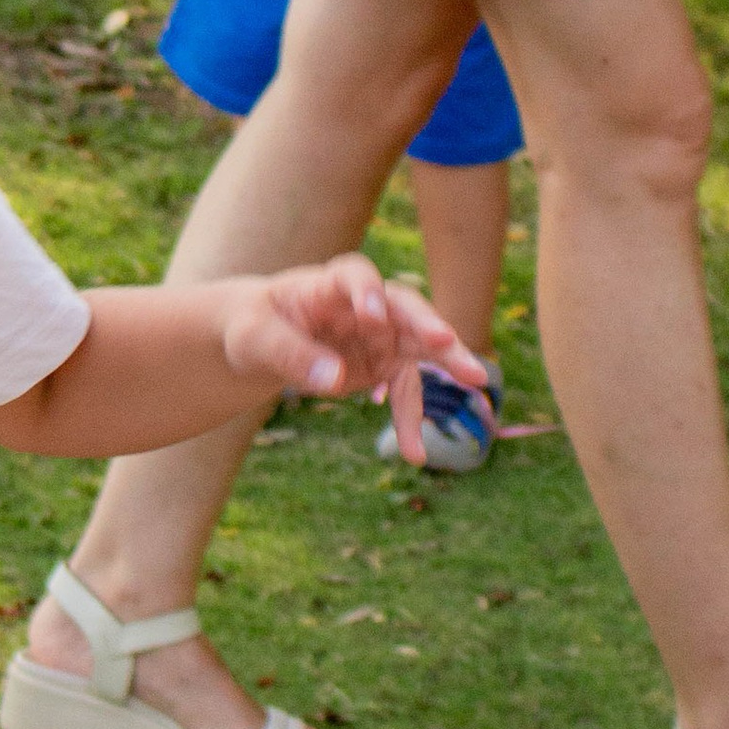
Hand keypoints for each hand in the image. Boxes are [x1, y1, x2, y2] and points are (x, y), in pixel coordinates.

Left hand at [218, 253, 490, 461]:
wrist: (260, 342)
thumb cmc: (252, 329)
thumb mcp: (255, 341)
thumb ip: (291, 355)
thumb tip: (335, 381)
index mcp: (325, 285)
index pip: (354, 275)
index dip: (365, 291)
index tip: (372, 315)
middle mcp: (363, 304)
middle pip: (403, 307)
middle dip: (427, 324)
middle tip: (449, 343)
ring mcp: (379, 334)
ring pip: (421, 344)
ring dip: (447, 361)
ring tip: (476, 382)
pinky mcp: (383, 363)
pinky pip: (405, 390)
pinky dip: (410, 419)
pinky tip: (414, 453)